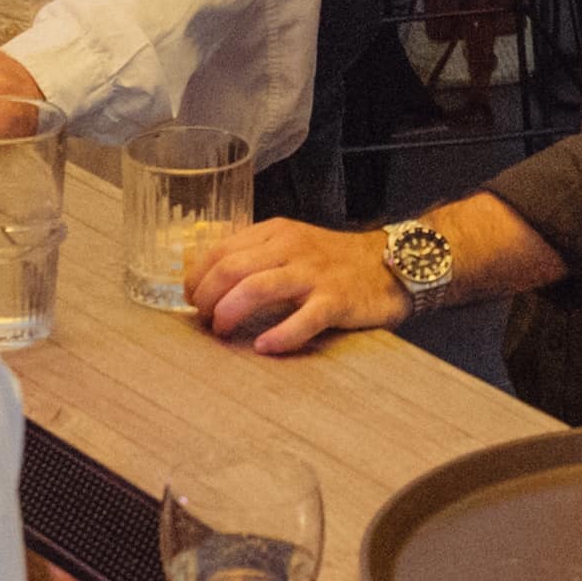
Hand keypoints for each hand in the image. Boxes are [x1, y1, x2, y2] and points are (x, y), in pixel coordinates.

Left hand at [187, 219, 398, 354]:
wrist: (391, 264)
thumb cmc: (335, 260)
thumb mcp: (292, 245)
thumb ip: (257, 257)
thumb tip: (211, 283)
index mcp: (275, 233)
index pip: (221, 249)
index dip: (197, 277)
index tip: (190, 299)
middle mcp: (290, 249)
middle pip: (231, 268)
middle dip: (207, 296)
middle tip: (203, 319)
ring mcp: (314, 275)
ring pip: (258, 288)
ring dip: (230, 311)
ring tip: (221, 330)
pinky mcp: (336, 301)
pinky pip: (303, 320)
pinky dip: (279, 335)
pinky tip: (264, 347)